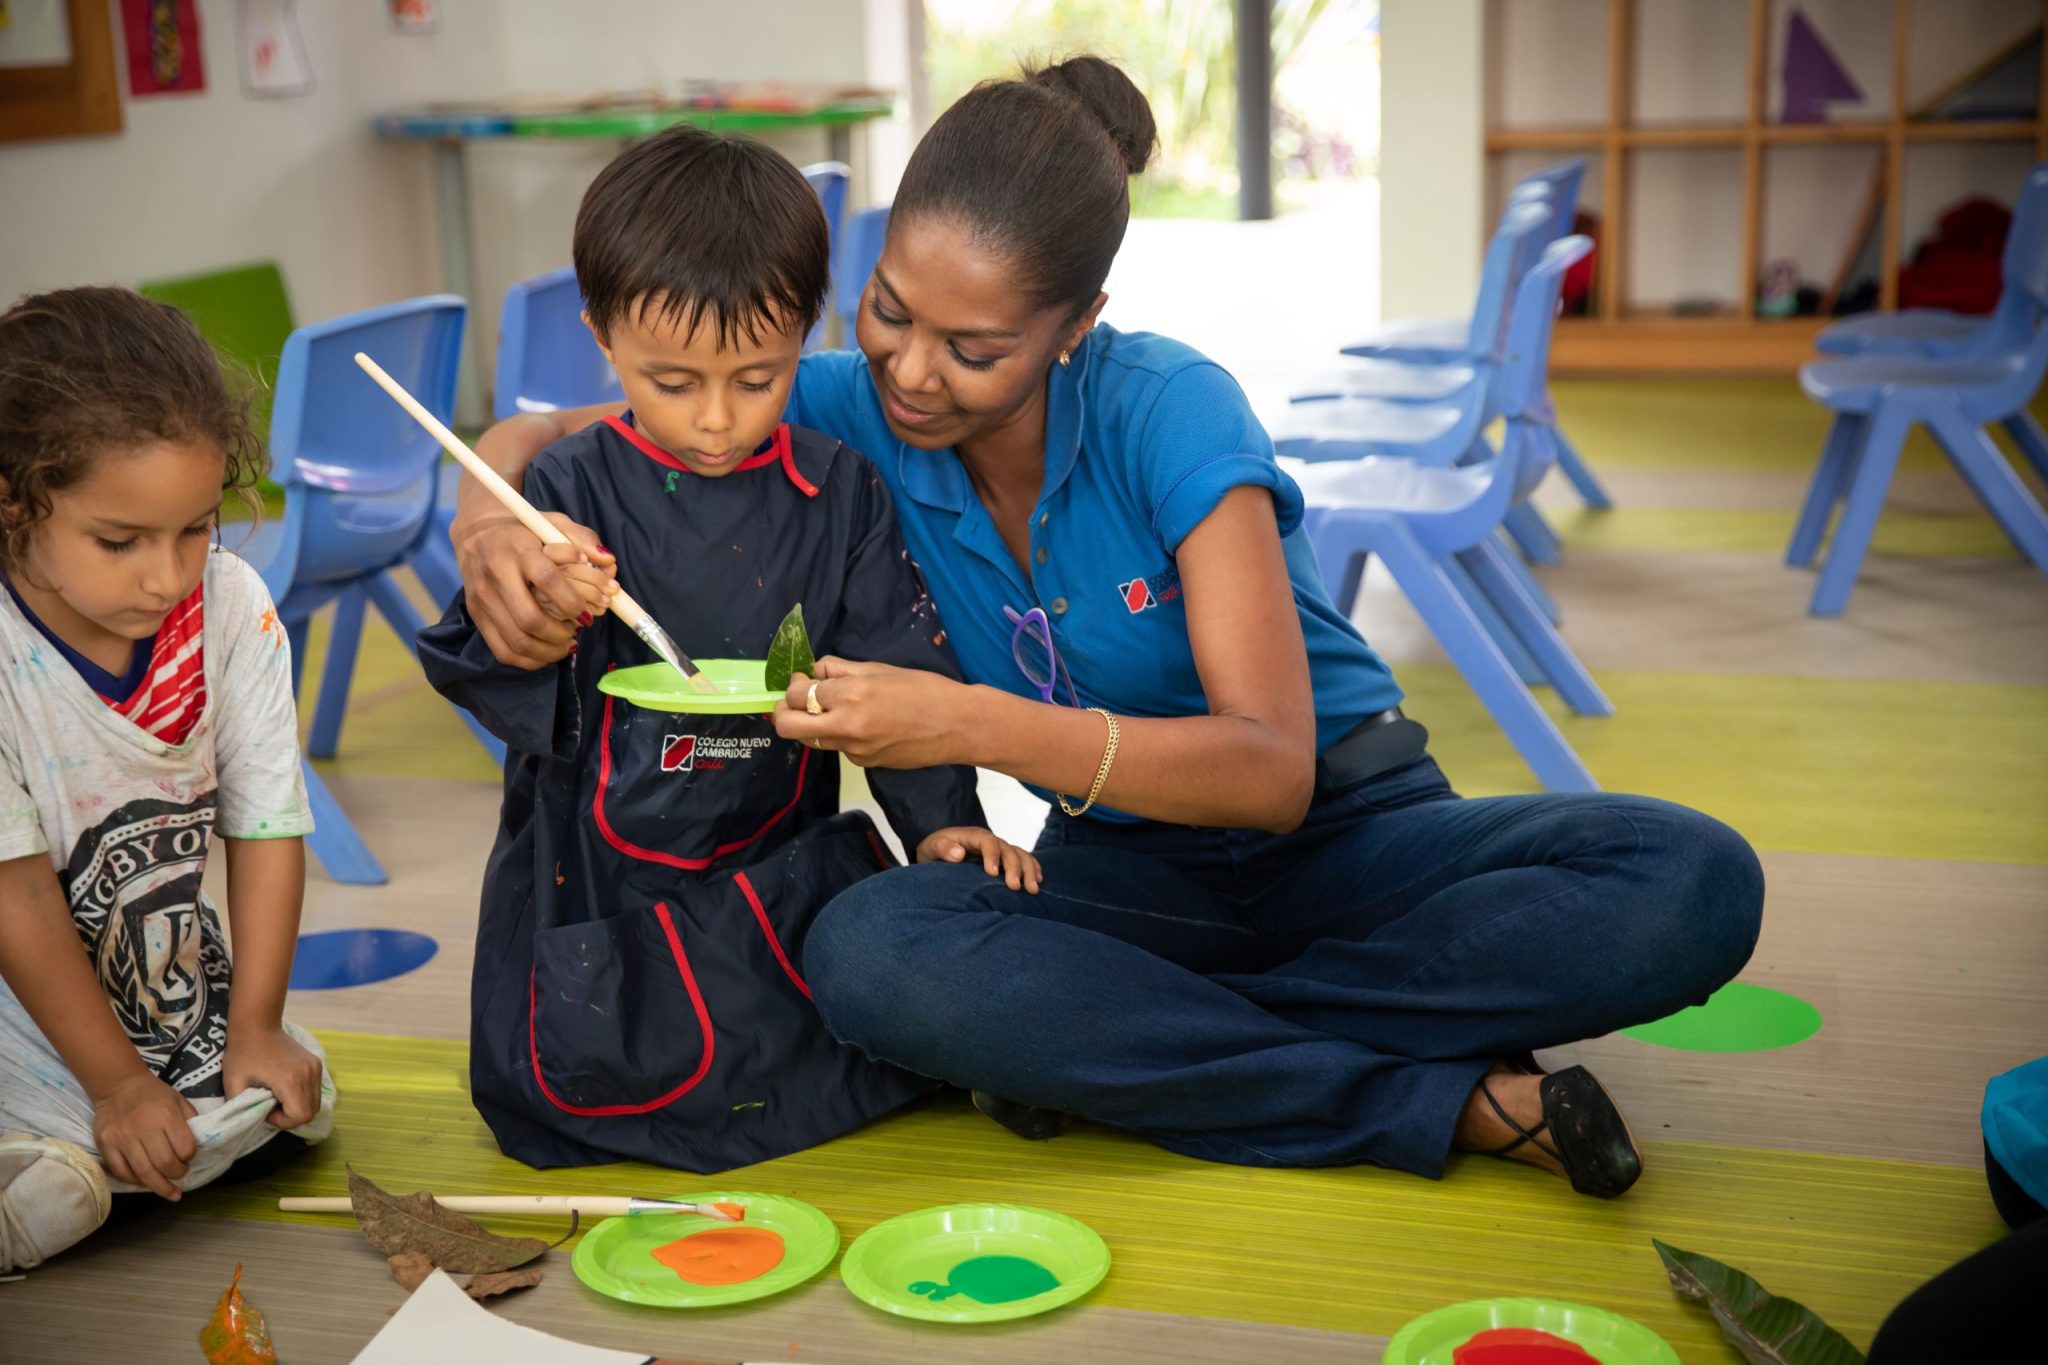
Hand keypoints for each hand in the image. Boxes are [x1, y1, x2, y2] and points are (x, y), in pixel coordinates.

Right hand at [90, 1072, 197, 1198]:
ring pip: (143, 1173)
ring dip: (159, 1186)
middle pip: (164, 1164)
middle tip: (180, 1174)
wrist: (118, 1086)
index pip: (184, 1147)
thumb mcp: (179, 1100)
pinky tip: (146, 1183)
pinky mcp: (105, 1146)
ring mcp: (122, 1139)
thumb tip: (198, 1148)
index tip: (189, 1158)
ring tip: (170, 1192)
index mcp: (166, 1115)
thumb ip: (190, 1122)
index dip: (190, 1157)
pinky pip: (122, 1172)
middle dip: (176, 1174)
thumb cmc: (153, 1094)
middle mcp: (144, 1128)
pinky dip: (135, 1181)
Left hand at [224, 1024, 325, 1130]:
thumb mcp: (233, 1085)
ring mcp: (315, 1067)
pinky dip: (303, 1096)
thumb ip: (243, 1108)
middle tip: (272, 1107)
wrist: (257, 1026)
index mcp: (290, 1080)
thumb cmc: (242, 1055)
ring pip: (315, 1102)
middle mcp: (308, 1074)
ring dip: (298, 1107)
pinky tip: (286, 1088)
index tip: (265, 1109)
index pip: (300, 1116)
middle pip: (311, 1111)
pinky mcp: (316, 1063)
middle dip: (291, 1117)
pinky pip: (315, 1090)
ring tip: (279, 1097)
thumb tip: (257, 1119)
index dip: (282, 1121)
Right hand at [454, 510, 615, 669]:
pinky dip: (530, 660)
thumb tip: (609, 561)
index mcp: (518, 550)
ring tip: (568, 644)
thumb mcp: (552, 522)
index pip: (548, 580)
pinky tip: (548, 652)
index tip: (588, 613)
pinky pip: (503, 651)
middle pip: (530, 619)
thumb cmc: (523, 531)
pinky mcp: (476, 616)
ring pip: (517, 641)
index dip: (573, 602)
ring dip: (549, 651)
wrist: (475, 534)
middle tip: (578, 629)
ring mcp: (482, 599)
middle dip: (561, 633)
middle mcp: (496, 575)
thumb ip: (582, 538)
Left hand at [772, 657, 975, 769]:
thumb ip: (840, 669)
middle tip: (794, 700)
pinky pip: (839, 747)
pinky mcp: (864, 763)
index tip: (802, 679)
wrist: (958, 726)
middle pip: (787, 726)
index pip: (797, 694)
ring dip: (812, 724)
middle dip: (782, 711)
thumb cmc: (925, 689)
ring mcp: (853, 750)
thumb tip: (814, 672)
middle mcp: (846, 726)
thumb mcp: (879, 668)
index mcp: (850, 695)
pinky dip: (841, 735)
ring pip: (811, 739)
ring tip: (835, 709)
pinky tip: (867, 725)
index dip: (794, 686)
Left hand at [917, 827, 1042, 892]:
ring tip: (1033, 889)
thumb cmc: (933, 851)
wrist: (937, 853)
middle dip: (1015, 867)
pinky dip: (1033, 868)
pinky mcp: (1005, 859)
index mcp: (973, 836)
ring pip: (1020, 855)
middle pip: (1008, 849)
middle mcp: (990, 841)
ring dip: (1029, 870)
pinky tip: (1039, 881)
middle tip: (1016, 887)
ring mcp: (999, 850)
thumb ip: (942, 848)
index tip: (992, 874)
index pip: (987, 841)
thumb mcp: (930, 848)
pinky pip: (1024, 860)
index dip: (992, 855)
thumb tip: (959, 853)